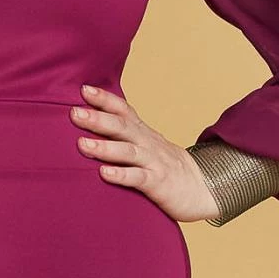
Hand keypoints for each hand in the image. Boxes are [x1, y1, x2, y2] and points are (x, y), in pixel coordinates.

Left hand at [70, 83, 221, 221]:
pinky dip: (121, 175)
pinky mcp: (159, 183)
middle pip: (122, 127)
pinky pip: (138, 178)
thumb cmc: (166, 167)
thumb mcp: (147, 145)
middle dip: (98, 119)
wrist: (203, 188)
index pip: (124, 110)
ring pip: (128, 151)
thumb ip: (125, 135)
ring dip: (105, 147)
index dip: (105, 99)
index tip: (84, 89)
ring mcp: (154, 162)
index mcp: (143, 133)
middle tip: (75, 113)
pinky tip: (104, 174)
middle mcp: (147, 143)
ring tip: (82, 144)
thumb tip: (92, 124)